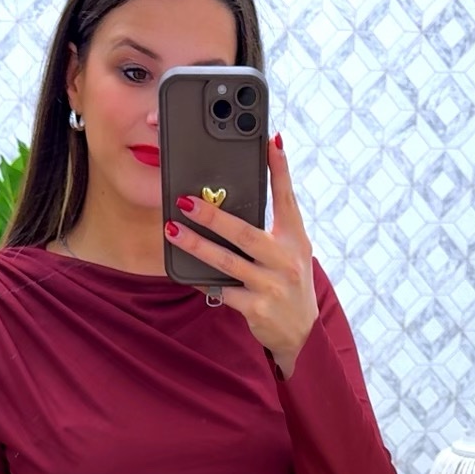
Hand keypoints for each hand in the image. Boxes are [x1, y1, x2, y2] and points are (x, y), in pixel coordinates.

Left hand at [165, 134, 318, 374]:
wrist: (301, 332)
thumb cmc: (289, 283)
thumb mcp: (292, 251)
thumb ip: (274, 225)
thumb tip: (239, 196)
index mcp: (295, 239)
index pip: (287, 198)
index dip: (280, 169)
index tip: (269, 141)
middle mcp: (286, 261)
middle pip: (244, 233)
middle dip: (213, 215)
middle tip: (186, 201)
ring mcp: (272, 286)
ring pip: (227, 262)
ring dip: (196, 245)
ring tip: (173, 230)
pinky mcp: (257, 308)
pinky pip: (221, 290)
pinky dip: (201, 280)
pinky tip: (184, 271)